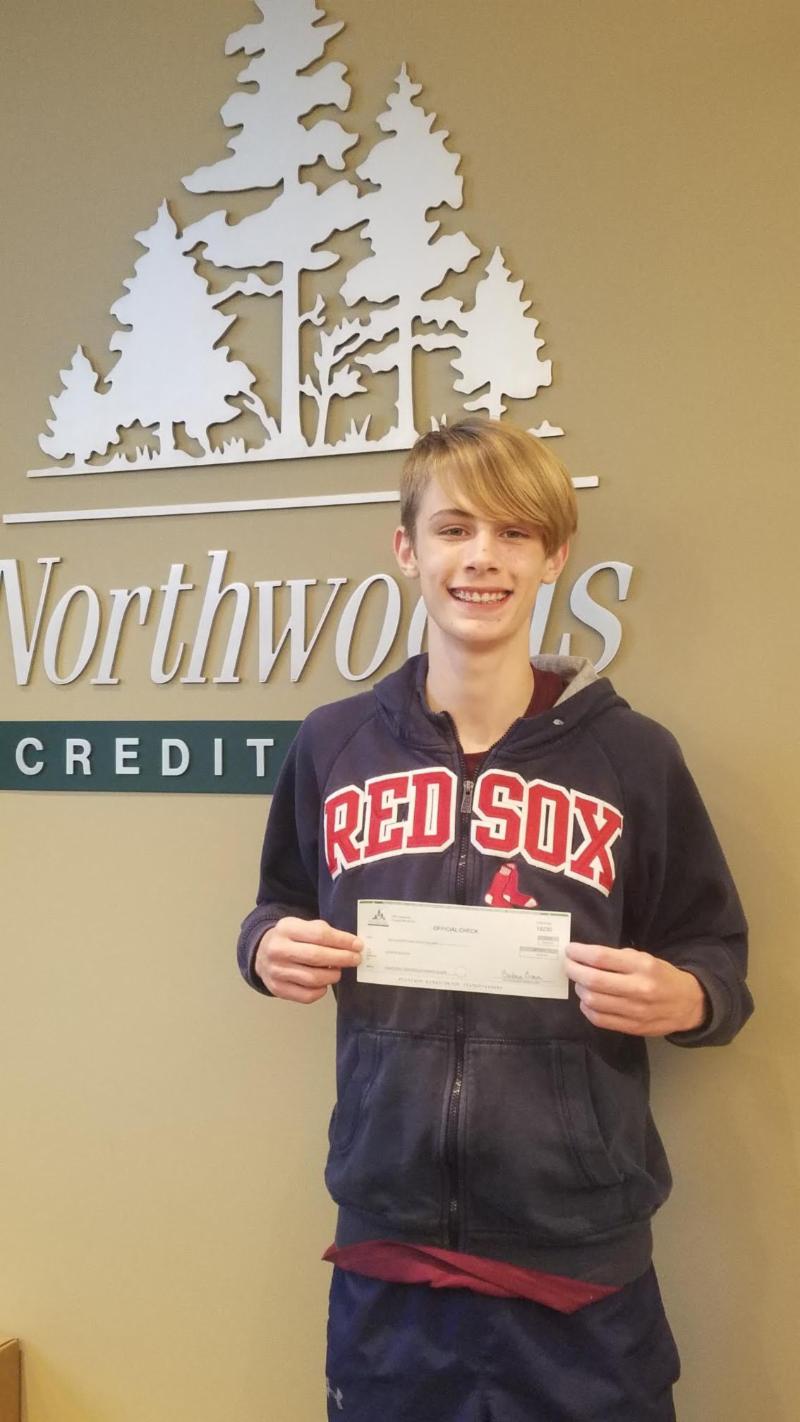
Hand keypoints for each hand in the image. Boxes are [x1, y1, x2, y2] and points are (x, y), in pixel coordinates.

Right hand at [254, 917, 362, 1003]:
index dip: (342, 941)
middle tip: (356, 959)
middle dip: (342, 958)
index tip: (358, 945)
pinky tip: (324, 983)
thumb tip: (352, 944)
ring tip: (338, 971)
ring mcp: (276, 971)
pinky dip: (321, 990)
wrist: (262, 953)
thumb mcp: (301, 926)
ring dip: (332, 975)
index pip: (320, 934)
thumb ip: (323, 931)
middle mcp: (278, 949)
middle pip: (317, 957)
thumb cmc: (290, 939)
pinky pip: (307, 995)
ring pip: (313, 978)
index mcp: (286, 928)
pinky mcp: (277, 989)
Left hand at [565, 942, 707, 1035]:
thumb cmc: (662, 976)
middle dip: (573, 970)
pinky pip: (599, 1019)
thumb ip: (619, 958)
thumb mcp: (646, 958)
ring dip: (579, 989)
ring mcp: (635, 1011)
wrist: (689, 1004)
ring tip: (580, 982)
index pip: (601, 958)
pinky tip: (587, 1000)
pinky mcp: (633, 1027)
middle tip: (568, 965)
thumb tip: (586, 957)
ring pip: (592, 1001)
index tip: (569, 950)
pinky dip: (587, 1008)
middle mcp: (639, 988)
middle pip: (593, 980)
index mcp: (643, 966)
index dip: (580, 953)